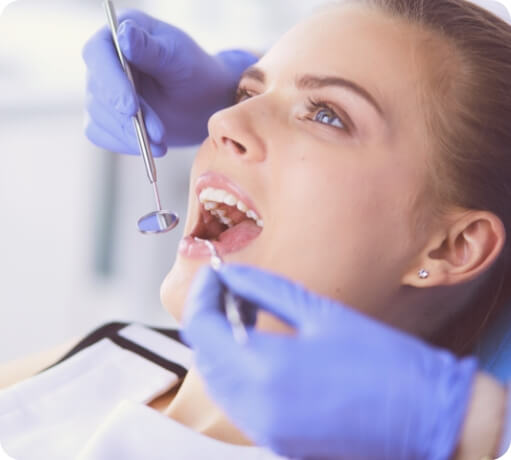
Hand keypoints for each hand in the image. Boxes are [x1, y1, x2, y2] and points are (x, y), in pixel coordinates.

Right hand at [83, 10, 257, 154]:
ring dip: (130, 134)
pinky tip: (150, 147)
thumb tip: (124, 34)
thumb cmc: (195, 73)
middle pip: (98, 90)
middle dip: (128, 117)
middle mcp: (104, 60)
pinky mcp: (106, 117)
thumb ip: (151, 49)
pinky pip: (102, 135)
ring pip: (99, 116)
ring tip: (161, 142)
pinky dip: (125, 144)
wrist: (203, 104)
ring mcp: (102, 90)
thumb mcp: (179, 58)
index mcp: (119, 33)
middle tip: (158, 134)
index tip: (131, 107)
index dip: (111, 82)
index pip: (98, 54)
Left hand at [182, 265, 477, 459]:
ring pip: (216, 380)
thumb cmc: (382, 362)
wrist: (426, 415)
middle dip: (209, 315)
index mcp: (265, 367)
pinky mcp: (277, 440)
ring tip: (244, 312)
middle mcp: (255, 406)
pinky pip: (237, 401)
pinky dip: (236, 370)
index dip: (202, 293)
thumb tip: (231, 274)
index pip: (201, 326)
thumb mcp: (320, 312)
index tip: (214, 273)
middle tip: (229, 288)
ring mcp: (264, 429)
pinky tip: (258, 347)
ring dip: (221, 343)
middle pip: (204, 353)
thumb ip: (265, 289)